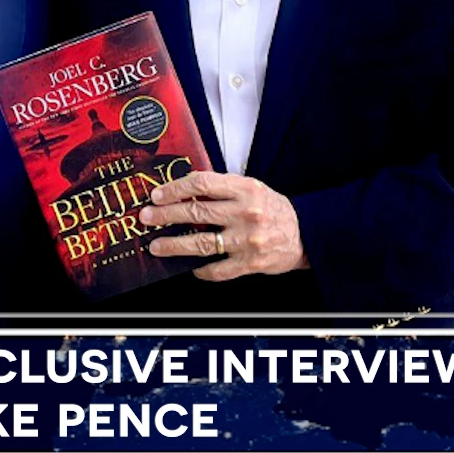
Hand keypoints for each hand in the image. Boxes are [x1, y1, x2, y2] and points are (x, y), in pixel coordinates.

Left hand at [140, 170, 308, 278]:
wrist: (306, 234)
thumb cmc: (274, 210)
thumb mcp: (252, 188)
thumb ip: (222, 188)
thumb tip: (184, 191)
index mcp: (245, 189)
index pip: (202, 183)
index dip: (175, 188)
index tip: (158, 195)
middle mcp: (246, 213)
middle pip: (196, 211)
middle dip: (165, 215)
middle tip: (147, 217)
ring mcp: (247, 240)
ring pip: (202, 242)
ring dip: (174, 245)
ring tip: (157, 246)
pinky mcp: (250, 263)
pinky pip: (217, 269)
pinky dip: (200, 269)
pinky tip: (189, 267)